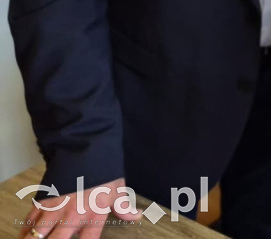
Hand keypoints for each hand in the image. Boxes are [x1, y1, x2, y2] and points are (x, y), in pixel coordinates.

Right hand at [19, 178, 141, 238]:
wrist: (85, 149)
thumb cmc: (103, 170)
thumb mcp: (117, 188)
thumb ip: (124, 207)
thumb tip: (136, 216)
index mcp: (93, 214)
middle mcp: (72, 215)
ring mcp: (54, 209)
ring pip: (38, 234)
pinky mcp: (42, 201)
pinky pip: (29, 220)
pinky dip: (26, 230)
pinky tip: (26, 235)